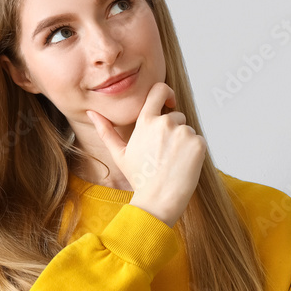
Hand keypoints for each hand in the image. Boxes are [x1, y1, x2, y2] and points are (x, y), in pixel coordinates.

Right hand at [86, 83, 205, 226]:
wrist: (158, 200)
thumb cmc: (139, 178)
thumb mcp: (119, 154)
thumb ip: (106, 130)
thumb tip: (92, 112)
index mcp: (146, 121)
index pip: (159, 91)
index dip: (167, 93)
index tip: (170, 102)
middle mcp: (165, 122)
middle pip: (176, 116)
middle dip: (173, 131)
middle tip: (164, 155)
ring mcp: (183, 132)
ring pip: (188, 130)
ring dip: (184, 142)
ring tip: (172, 162)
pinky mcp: (198, 143)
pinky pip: (199, 141)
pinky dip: (194, 152)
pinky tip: (183, 166)